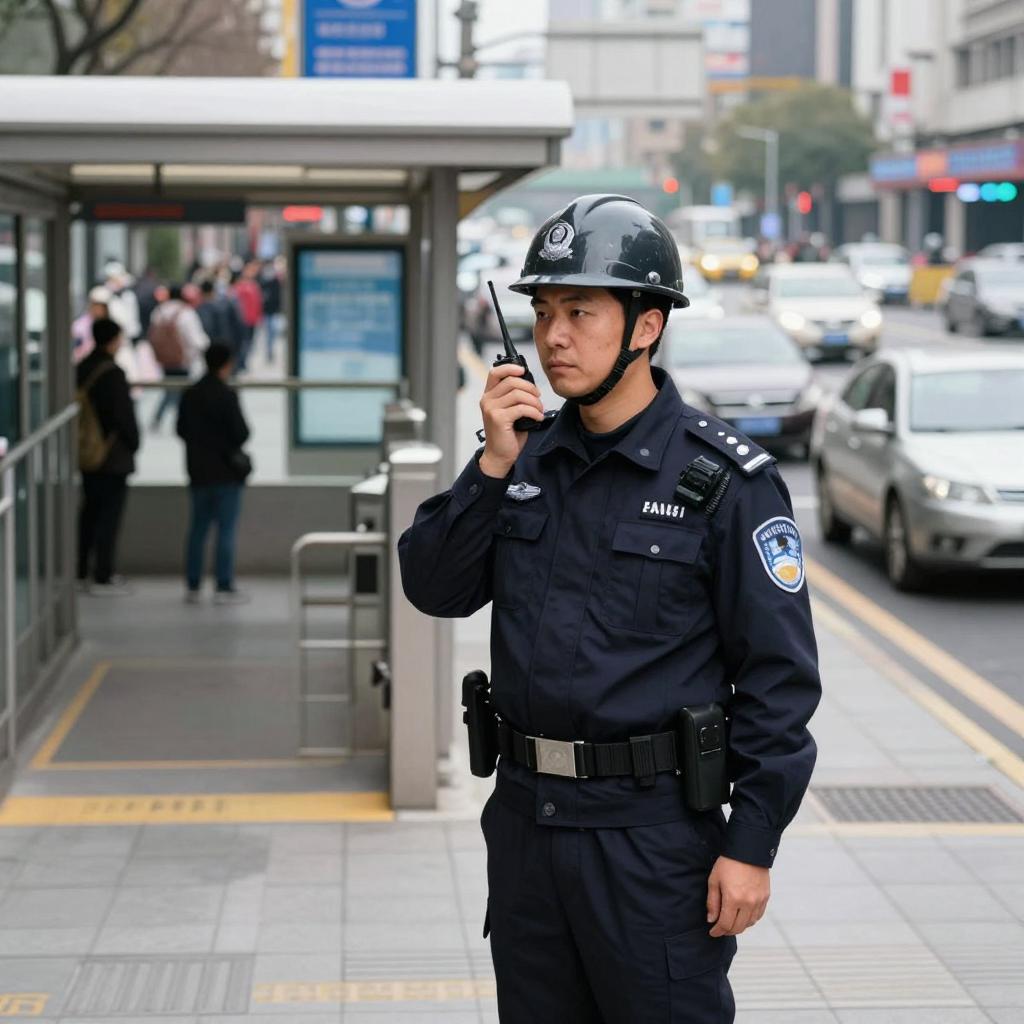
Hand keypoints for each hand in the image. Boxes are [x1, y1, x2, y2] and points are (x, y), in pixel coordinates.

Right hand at [478, 363, 543, 477]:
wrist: (499, 455)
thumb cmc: (507, 434)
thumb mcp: (509, 411)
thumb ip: (514, 397)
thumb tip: (530, 385)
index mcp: (489, 396)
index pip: (495, 373)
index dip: (510, 368)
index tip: (523, 371)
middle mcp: (487, 400)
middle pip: (512, 381)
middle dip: (530, 388)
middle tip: (538, 398)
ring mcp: (491, 409)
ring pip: (518, 394)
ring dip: (534, 402)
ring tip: (539, 410)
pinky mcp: (499, 419)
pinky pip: (522, 408)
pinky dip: (534, 412)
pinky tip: (538, 418)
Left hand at [706, 856, 769, 937]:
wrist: (748, 850)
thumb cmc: (728, 863)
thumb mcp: (714, 880)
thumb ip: (712, 902)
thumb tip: (711, 919)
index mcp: (733, 898)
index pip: (725, 924)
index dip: (718, 931)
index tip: (712, 932)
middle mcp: (748, 903)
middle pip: (738, 927)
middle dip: (727, 931)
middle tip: (720, 929)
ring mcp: (758, 901)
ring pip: (749, 924)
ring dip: (739, 926)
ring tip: (730, 922)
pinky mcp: (765, 897)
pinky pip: (758, 916)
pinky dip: (749, 920)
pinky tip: (742, 916)